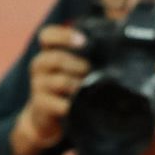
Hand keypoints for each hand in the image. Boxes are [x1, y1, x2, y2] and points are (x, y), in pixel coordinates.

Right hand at [10, 25, 87, 154]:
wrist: (49, 118)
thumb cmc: (69, 88)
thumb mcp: (75, 69)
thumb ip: (87, 56)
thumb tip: (117, 44)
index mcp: (48, 52)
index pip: (47, 36)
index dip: (63, 36)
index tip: (83, 41)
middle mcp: (39, 66)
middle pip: (57, 58)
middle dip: (79, 65)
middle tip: (91, 71)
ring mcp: (38, 85)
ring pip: (61, 81)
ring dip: (78, 86)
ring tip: (88, 90)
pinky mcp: (40, 104)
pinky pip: (57, 103)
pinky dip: (71, 105)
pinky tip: (79, 106)